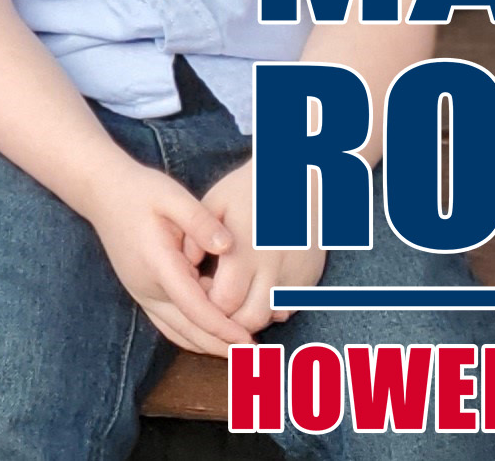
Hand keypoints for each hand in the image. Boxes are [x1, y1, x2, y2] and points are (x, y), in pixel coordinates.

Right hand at [80, 155, 247, 353]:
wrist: (102, 193)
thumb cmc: (140, 191)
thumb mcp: (172, 195)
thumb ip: (200, 221)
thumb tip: (228, 246)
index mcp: (157, 264)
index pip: (194, 307)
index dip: (222, 327)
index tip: (249, 339)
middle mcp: (147, 287)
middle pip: (188, 330)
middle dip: (222, 346)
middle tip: (256, 358)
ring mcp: (142, 294)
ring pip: (178, 333)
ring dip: (209, 345)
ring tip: (242, 352)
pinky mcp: (143, 294)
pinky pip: (171, 325)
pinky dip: (195, 335)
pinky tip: (218, 337)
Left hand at [198, 159, 326, 337]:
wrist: (301, 176)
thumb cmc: (249, 189)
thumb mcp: (216, 202)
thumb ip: (196, 234)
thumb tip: (185, 265)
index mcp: (246, 248)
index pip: (224, 301)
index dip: (209, 304)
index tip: (201, 290)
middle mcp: (273, 267)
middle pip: (249, 319)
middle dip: (229, 318)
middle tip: (216, 301)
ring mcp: (295, 274)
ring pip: (271, 318)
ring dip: (251, 315)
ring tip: (236, 297)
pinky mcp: (309, 277)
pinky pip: (289, 308)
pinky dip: (272, 308)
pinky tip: (258, 289)